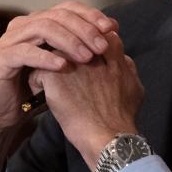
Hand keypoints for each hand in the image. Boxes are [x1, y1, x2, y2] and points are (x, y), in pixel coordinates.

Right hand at [0, 1, 117, 171]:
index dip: (91, 15)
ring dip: (68, 41)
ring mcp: (10, 40)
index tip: (112, 28)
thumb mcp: (63, 65)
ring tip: (87, 57)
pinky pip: (25, 52)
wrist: (4, 114)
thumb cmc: (36, 89)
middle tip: (102, 46)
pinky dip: (46, 57)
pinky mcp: (1, 58)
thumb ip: (81, 48)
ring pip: (42, 28)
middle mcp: (23, 25)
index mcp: (38, 22)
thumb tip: (113, 32)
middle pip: (57, 15)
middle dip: (84, 29)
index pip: (67, 8)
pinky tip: (63, 66)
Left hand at [32, 31, 143, 169]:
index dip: (85, 41)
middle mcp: (91, 54)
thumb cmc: (122, 117)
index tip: (79, 55)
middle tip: (57, 63)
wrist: (108, 137)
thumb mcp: (134, 87)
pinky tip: (40, 92)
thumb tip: (123, 60)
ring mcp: (71, 63)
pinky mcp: (53, 76)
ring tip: (46, 76)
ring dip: (47, 61)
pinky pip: (37, 70)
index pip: (96, 34)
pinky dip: (37, 80)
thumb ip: (127, 68)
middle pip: (70, 38)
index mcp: (111, 53)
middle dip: (62, 48)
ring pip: (50, 50)